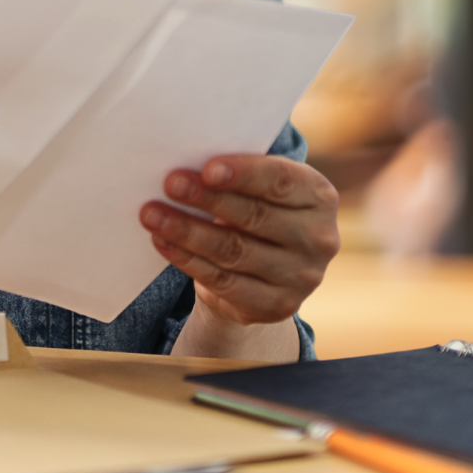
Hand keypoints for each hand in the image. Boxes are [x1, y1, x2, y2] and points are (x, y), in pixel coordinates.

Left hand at [140, 155, 339, 325]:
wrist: (264, 273)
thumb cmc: (256, 212)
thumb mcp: (260, 189)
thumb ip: (239, 176)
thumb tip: (189, 165)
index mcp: (319, 197)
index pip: (282, 181)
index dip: (245, 174)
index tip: (207, 168)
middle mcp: (319, 238)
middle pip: (256, 216)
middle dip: (208, 199)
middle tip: (170, 184)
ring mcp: (301, 277)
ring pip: (234, 251)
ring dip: (187, 231)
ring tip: (152, 214)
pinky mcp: (276, 306)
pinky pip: (223, 281)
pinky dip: (187, 260)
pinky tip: (162, 242)